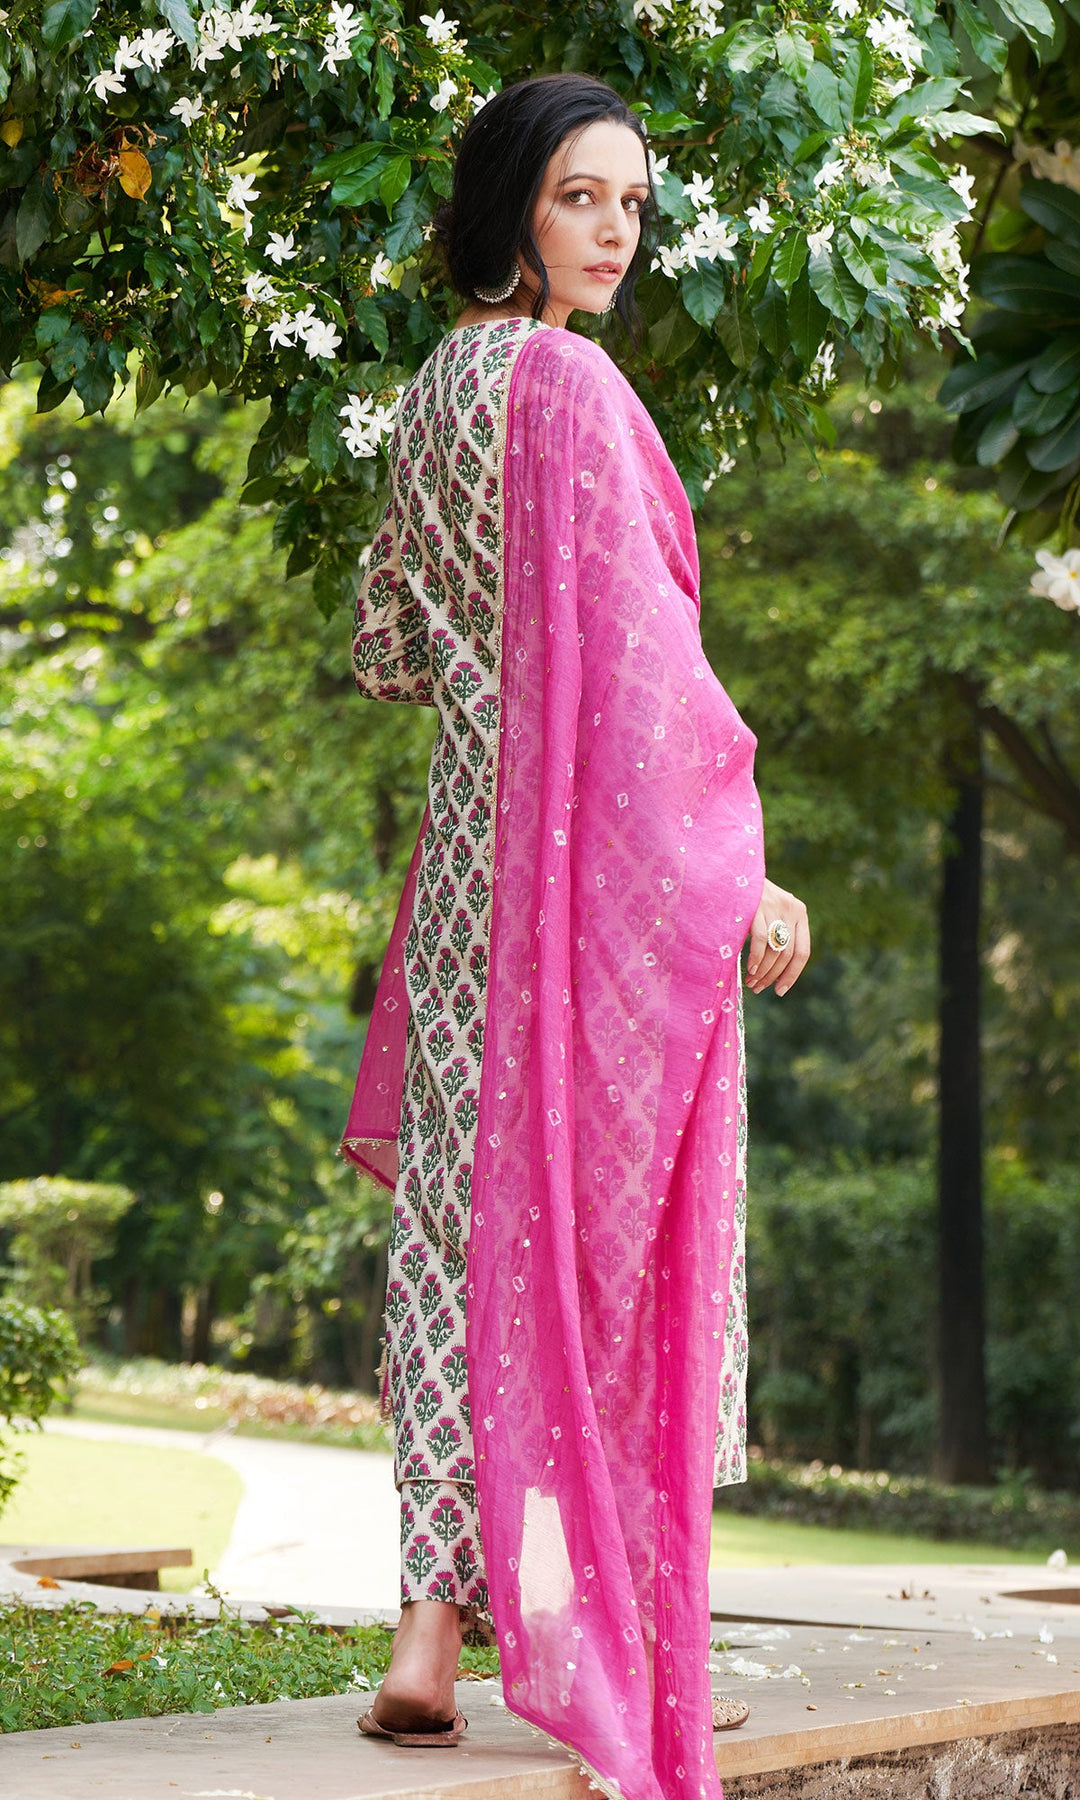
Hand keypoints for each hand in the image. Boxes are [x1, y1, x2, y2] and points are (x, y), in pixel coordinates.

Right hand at [746, 877, 810, 996]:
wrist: (733, 869)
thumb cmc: (750, 896)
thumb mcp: (772, 911)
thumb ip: (779, 933)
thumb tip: (774, 972)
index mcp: (800, 912)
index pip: (803, 952)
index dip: (792, 975)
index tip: (780, 991)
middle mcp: (791, 909)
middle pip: (787, 954)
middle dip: (773, 976)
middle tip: (759, 988)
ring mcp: (774, 907)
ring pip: (775, 951)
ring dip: (762, 972)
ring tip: (751, 983)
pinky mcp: (757, 907)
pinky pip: (760, 941)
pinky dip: (756, 959)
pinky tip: (749, 970)